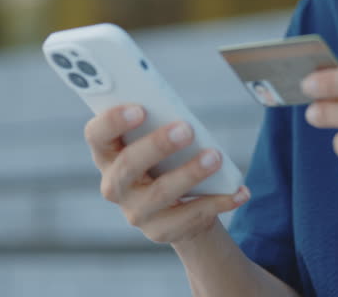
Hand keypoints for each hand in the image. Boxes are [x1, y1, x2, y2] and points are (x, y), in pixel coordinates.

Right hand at [83, 104, 250, 243]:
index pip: (96, 135)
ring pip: (161, 193)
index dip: (112, 121)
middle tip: (186, 129)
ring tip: (215, 157)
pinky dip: (220, 201)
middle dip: (157, 145)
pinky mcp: (161, 231)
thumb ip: (159, 123)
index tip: (140, 108)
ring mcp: (136, 211)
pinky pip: (191, 217)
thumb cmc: (166, 159)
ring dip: (190, 173)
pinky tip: (240, 191)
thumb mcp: (158, 139)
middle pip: (128, 165)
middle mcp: (115, 185)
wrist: (179, 207)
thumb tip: (180, 115)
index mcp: (107, 154)